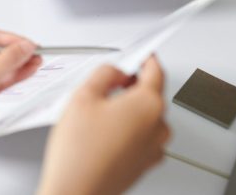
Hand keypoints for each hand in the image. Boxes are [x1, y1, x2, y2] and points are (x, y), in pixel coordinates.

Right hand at [37, 57, 169, 194]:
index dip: (145, 58)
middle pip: (151, 94)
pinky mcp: (144, 163)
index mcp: (149, 104)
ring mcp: (154, 148)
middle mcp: (158, 127)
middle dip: (131, 85)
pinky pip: (142, 137)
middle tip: (106, 85)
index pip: (155, 71)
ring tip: (98, 114)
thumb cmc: (80, 152)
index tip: (141, 54)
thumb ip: (105, 73)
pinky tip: (102, 133)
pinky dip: (127, 130)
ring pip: (146, 116)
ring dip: (128, 109)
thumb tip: (115, 71)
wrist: (77, 191)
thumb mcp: (84, 95)